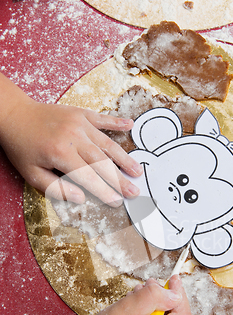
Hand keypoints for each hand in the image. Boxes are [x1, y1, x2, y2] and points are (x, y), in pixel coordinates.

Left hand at [0, 74, 142, 204]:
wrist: (14, 114)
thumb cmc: (22, 146)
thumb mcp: (32, 173)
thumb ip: (56, 188)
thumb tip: (80, 198)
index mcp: (61, 154)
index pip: (89, 177)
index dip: (104, 191)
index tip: (117, 201)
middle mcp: (74, 137)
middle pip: (103, 162)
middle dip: (120, 179)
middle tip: (135, 191)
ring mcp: (79, 123)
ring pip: (107, 143)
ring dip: (123, 158)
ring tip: (137, 170)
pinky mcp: (80, 113)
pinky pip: (102, 119)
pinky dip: (117, 122)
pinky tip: (130, 125)